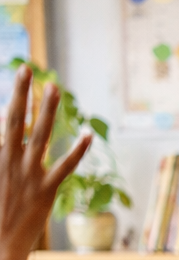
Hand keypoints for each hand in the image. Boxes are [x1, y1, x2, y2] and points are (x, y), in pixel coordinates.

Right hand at [0, 67, 89, 259]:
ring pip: (40, 135)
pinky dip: (78, 151)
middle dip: (20, 93)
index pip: (1, 123)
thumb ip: (0, 158)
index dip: (9, 102)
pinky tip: (89, 135)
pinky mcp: (46, 190)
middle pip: (15, 119)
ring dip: (48, 110)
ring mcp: (29, 174)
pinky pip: (65, 167)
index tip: (16, 80)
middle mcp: (9, 161)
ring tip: (55, 87)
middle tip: (26, 69)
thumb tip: (3, 131)